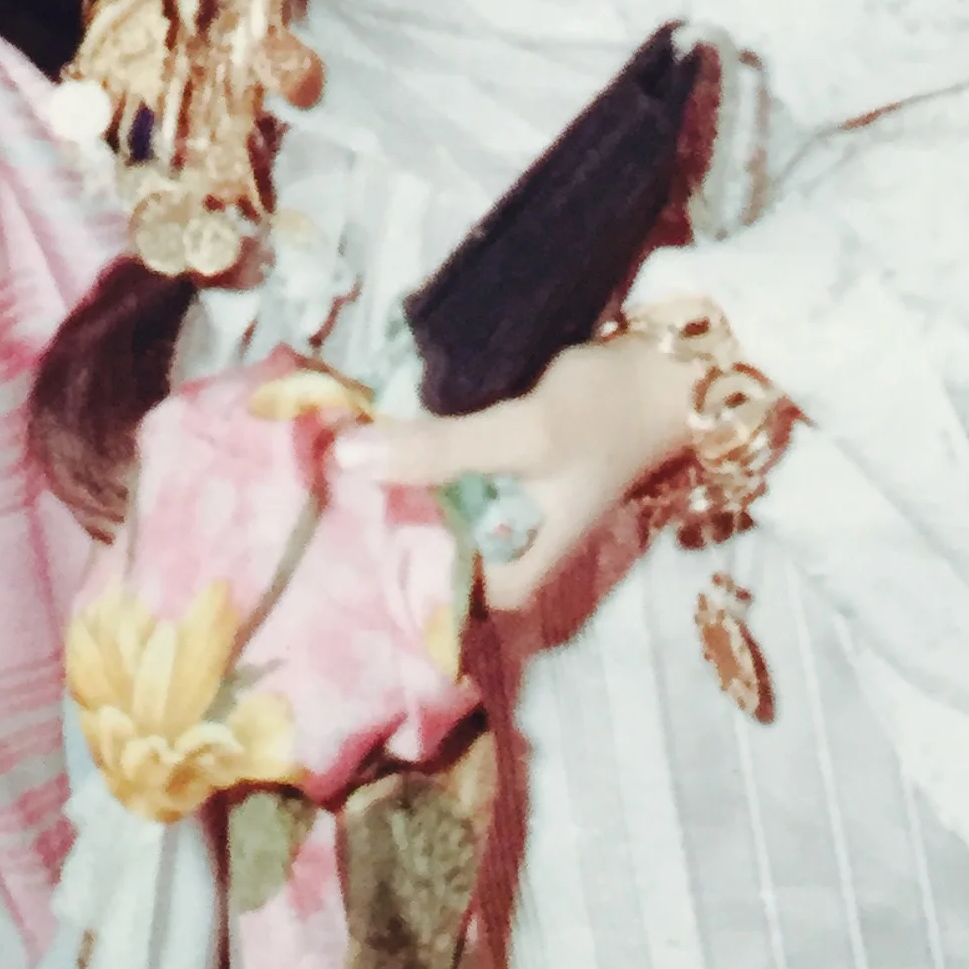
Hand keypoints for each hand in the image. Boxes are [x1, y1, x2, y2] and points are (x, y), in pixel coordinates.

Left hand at [335, 320, 705, 614]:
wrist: (666, 372)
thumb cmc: (604, 415)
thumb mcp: (522, 434)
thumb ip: (442, 450)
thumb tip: (348, 457)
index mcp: (514, 574)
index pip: (426, 596)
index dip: (370, 569)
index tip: (316, 534)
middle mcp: (502, 554)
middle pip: (419, 550)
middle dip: (368, 519)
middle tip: (303, 490)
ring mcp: (497, 512)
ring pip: (423, 510)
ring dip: (382, 484)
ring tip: (317, 463)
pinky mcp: (493, 472)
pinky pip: (435, 476)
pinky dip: (406, 459)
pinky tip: (363, 437)